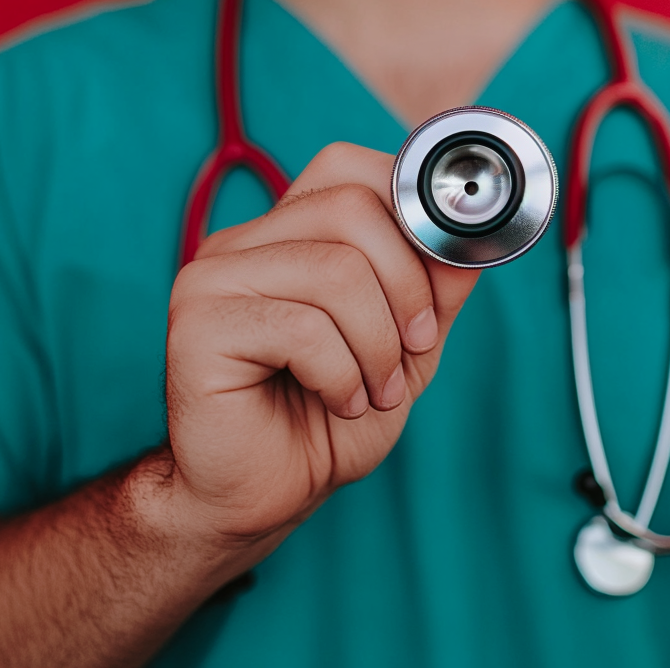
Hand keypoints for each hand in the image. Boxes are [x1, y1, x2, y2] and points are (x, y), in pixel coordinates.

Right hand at [163, 142, 480, 543]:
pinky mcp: (197, 327)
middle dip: (406, 285)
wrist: (260, 500)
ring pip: (335, 270)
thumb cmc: (323, 422)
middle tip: (412, 349)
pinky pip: (302, 328)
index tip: (442, 277)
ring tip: (374, 390)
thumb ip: (434, 289)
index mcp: (285, 234)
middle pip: (350, 209)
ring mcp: (211, 278)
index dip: (410, 212)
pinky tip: (339, 402)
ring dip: (377, 344)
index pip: (348, 168)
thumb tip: (472, 236)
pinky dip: (342, 374)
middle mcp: (241, 243)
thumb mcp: (405, 349)